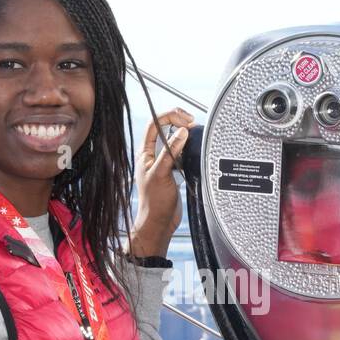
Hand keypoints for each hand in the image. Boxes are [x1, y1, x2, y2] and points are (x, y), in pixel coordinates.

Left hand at [128, 108, 194, 257]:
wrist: (159, 223)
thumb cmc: (155, 202)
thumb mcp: (162, 173)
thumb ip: (171, 151)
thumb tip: (182, 132)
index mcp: (145, 153)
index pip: (155, 124)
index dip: (170, 116)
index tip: (186, 120)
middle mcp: (153, 156)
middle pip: (164, 128)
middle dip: (178, 121)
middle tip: (193, 123)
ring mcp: (162, 163)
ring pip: (173, 140)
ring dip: (184, 134)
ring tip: (194, 133)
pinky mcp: (172, 171)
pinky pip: (180, 153)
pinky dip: (187, 148)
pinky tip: (194, 151)